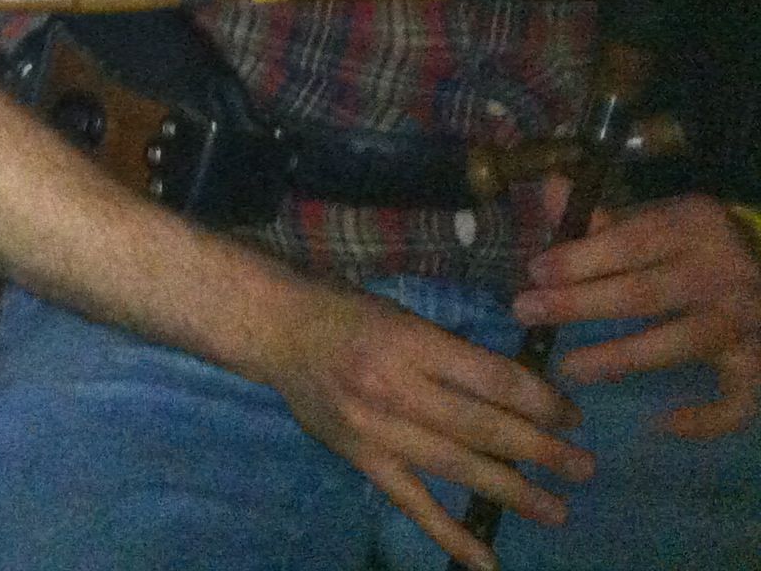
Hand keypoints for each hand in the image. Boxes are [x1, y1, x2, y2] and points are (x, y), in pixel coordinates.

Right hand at [250, 276, 591, 570]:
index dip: (540, 401)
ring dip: (513, 491)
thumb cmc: (346, 313)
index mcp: (411, 342)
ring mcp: (377, 429)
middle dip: (541, 450)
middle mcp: (396, 388)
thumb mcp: (404, 316)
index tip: (571, 416)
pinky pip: (411, 502)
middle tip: (582, 467)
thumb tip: (516, 395)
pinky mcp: (362, 458)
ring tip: (557, 509)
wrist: (276, 330)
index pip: (492, 379)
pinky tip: (486, 560)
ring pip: (456, 467)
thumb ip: (452, 354)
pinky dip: (450, 533)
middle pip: (483, 427)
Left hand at [516, 188, 760, 438]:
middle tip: (526, 312)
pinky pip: (737, 401)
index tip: (534, 272)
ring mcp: (747, 322)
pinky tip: (664, 423)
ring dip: (620, 358)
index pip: (631, 242)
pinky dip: (707, 419)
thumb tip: (549, 189)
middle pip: (645, 294)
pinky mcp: (759, 364)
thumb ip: (602, 215)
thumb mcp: (654, 217)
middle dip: (580, 305)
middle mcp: (725, 272)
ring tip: (569, 367)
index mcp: (694, 225)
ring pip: (679, 345)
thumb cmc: (691, 244)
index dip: (581, 258)